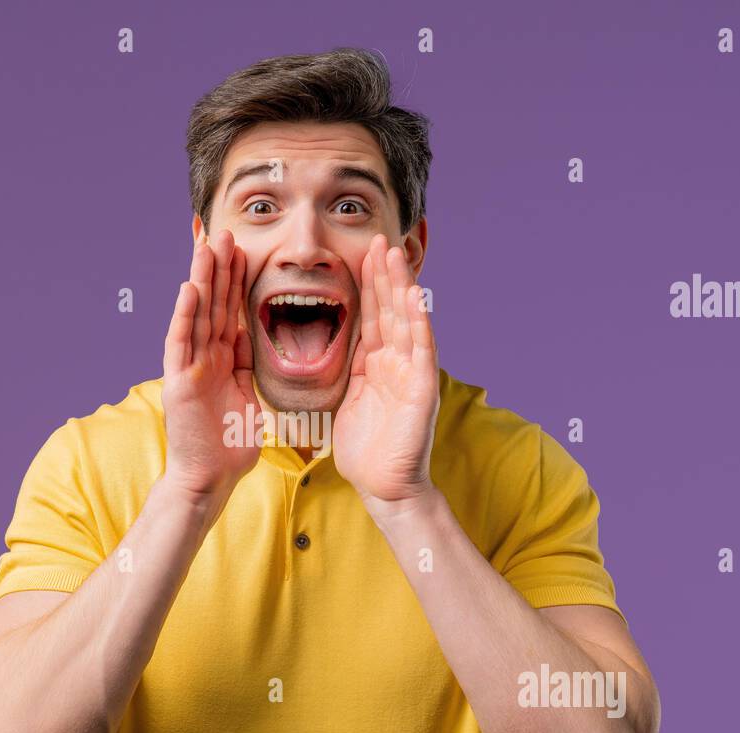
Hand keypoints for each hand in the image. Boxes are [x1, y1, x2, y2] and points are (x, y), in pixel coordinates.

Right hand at [161, 228, 260, 505]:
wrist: (210, 479)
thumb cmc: (230, 446)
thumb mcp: (249, 398)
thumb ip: (250, 368)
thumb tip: (260, 343)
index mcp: (223, 360)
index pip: (230, 311)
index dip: (235, 280)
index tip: (241, 248)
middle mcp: (204, 357)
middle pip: (213, 304)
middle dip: (218, 268)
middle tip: (224, 231)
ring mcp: (189, 367)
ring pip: (197, 314)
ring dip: (202, 279)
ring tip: (206, 245)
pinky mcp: (179, 382)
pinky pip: (182, 343)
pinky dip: (185, 315)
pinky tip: (190, 289)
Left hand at [333, 233, 439, 513]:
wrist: (383, 486)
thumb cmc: (363, 449)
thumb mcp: (343, 400)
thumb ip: (338, 372)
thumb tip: (316, 351)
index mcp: (375, 364)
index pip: (370, 315)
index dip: (365, 284)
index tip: (358, 253)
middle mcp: (397, 363)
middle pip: (389, 310)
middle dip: (383, 274)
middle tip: (376, 238)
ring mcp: (412, 373)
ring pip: (406, 320)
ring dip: (400, 286)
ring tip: (393, 254)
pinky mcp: (423, 387)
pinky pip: (420, 348)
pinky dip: (418, 320)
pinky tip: (413, 295)